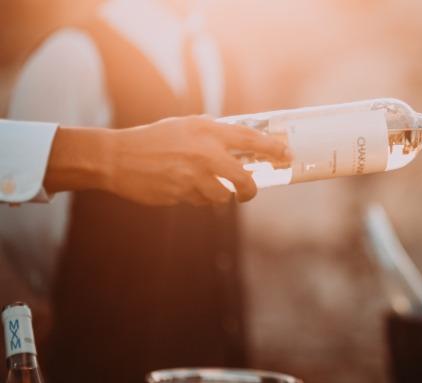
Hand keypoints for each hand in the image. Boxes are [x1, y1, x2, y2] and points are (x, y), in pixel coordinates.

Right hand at [45, 116, 291, 204]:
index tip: (287, 156)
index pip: (251, 140)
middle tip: (249, 190)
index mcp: (208, 131)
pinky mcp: (181, 195)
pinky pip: (201, 201)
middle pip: (244, 180)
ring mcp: (193, 177)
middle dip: (251, 190)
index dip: (273, 149)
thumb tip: (244, 141)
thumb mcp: (186, 125)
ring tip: (203, 184)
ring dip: (219, 194)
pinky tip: (183, 186)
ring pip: (222, 196)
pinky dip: (198, 197)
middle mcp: (204, 154)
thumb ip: (213, 132)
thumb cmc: (155, 139)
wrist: (118, 158)